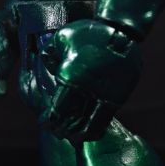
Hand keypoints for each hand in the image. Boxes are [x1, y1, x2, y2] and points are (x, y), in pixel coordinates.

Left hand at [39, 20, 141, 139]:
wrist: (121, 30)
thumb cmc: (87, 32)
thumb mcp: (61, 37)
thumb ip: (48, 53)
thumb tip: (42, 65)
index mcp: (71, 76)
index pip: (57, 109)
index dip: (49, 120)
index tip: (45, 123)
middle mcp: (88, 89)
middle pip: (72, 121)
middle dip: (62, 129)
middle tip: (56, 131)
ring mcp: (105, 94)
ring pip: (90, 126)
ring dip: (78, 133)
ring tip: (71, 135)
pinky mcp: (119, 96)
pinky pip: (105, 120)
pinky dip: (95, 130)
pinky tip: (88, 133)